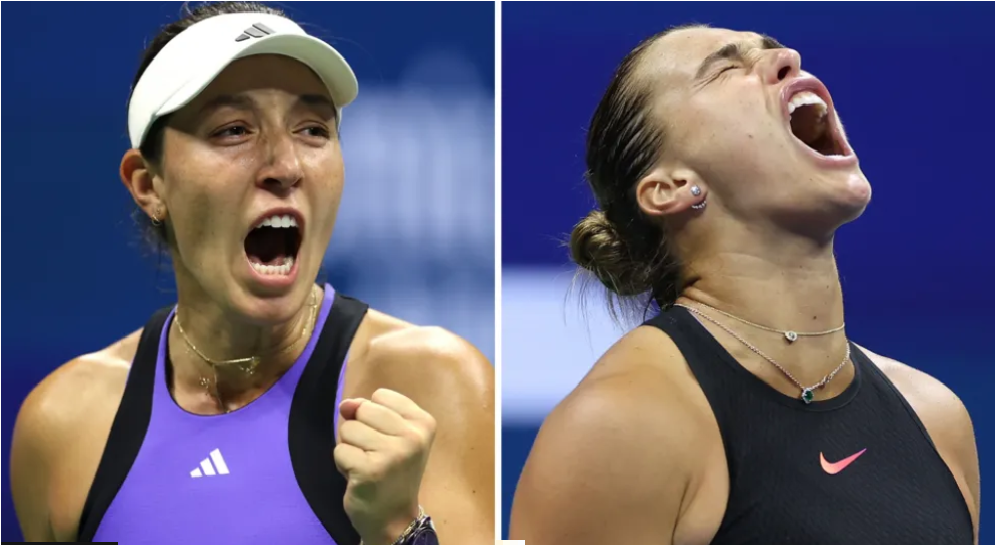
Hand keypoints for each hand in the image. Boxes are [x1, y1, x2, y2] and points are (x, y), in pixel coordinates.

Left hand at [334, 388, 436, 544]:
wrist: (394, 518)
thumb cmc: (392, 472)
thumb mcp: (391, 435)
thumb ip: (369, 412)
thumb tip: (345, 405)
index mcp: (423, 422)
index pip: (381, 396)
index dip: (375, 415)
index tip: (387, 439)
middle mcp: (413, 436)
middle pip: (363, 409)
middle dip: (360, 431)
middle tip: (375, 455)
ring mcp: (392, 453)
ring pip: (348, 429)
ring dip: (351, 448)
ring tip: (366, 465)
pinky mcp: (370, 470)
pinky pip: (339, 450)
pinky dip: (343, 464)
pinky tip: (359, 477)